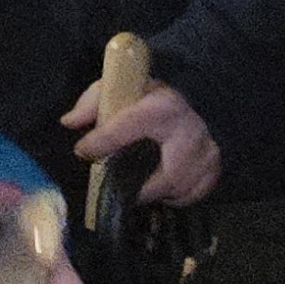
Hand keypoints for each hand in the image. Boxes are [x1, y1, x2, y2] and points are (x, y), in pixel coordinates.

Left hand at [63, 78, 220, 207]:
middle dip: (136, 187)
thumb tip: (69, 123)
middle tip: (116, 187)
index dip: (100, 143)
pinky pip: (193, 194)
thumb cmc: (150, 95)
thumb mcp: (120, 87)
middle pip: (163, 176)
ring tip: (137, 186)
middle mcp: (189, 132)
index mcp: (163, 107)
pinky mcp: (215, 168)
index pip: (126, 129)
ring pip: (178, 189)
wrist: (199, 98)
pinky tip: (160, 187)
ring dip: (154, 193)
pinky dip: (174, 196)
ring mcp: (207, 152)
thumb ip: (92, 102)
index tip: (83, 151)